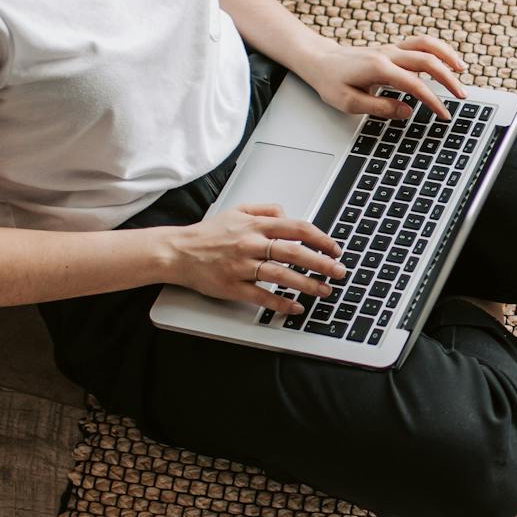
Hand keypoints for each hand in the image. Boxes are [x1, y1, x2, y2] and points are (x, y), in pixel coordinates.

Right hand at [163, 203, 347, 316]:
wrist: (177, 251)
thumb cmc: (208, 233)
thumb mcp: (237, 210)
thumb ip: (265, 209)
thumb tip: (288, 214)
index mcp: (255, 225)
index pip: (297, 228)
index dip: (320, 238)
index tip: (335, 248)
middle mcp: (250, 244)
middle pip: (294, 252)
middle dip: (322, 262)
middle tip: (339, 271)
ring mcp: (241, 266)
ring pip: (281, 275)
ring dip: (307, 284)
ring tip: (324, 290)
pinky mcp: (232, 286)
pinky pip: (261, 295)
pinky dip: (281, 303)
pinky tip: (296, 307)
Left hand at [302, 35, 469, 122]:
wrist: (320, 60)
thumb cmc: (332, 82)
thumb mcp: (349, 102)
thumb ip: (379, 108)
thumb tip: (407, 112)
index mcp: (378, 68)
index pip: (415, 84)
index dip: (433, 100)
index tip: (444, 114)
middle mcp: (388, 54)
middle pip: (427, 60)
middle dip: (448, 78)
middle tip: (462, 96)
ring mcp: (391, 48)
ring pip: (426, 44)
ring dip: (447, 55)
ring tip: (462, 69)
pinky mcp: (392, 48)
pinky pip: (419, 43)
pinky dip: (437, 49)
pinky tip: (446, 61)